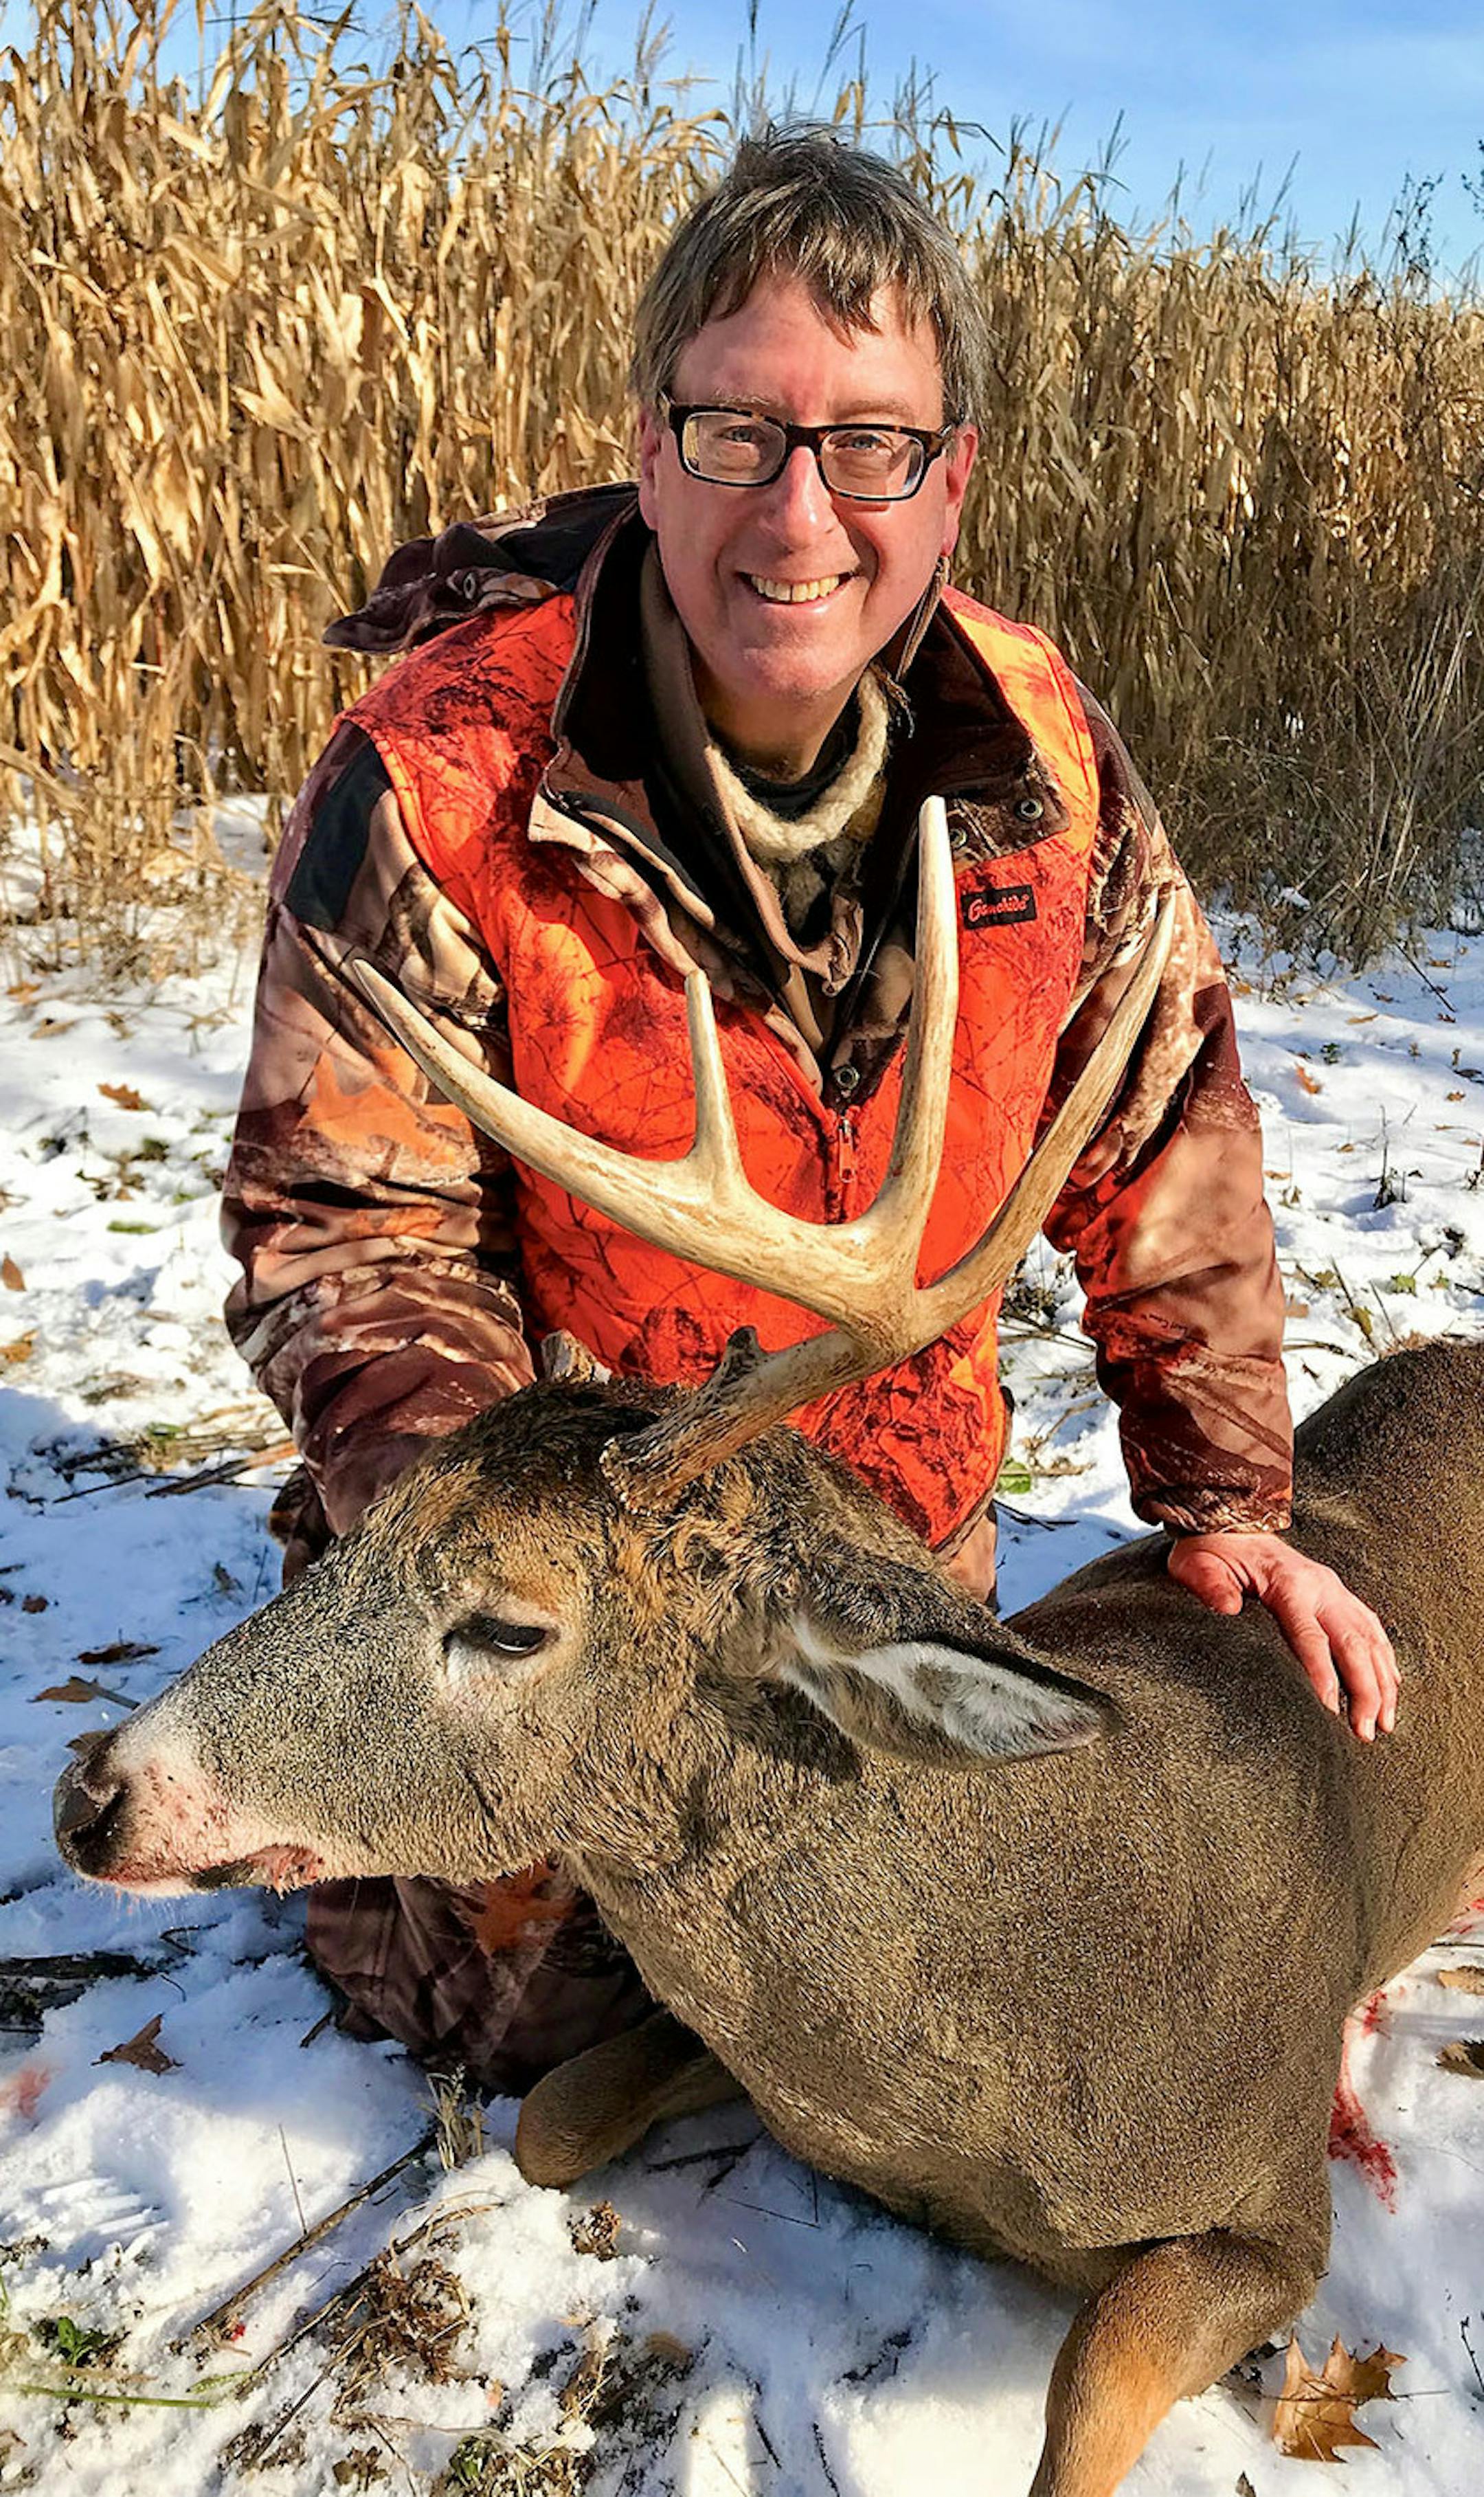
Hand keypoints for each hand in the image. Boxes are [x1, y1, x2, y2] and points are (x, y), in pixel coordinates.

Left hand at [1166, 1531, 1397, 1741]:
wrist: (1231, 1524)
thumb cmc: (1213, 1552)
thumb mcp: (1199, 1566)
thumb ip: (1211, 1587)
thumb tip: (1227, 1611)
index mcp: (1289, 1583)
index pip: (1311, 1636)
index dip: (1322, 1675)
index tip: (1330, 1711)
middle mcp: (1322, 1586)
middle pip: (1353, 1643)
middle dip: (1364, 1690)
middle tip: (1365, 1732)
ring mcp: (1335, 1590)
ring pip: (1372, 1640)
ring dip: (1383, 1683)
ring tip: (1384, 1724)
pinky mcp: (1340, 1596)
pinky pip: (1373, 1630)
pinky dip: (1386, 1661)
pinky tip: (1391, 1690)